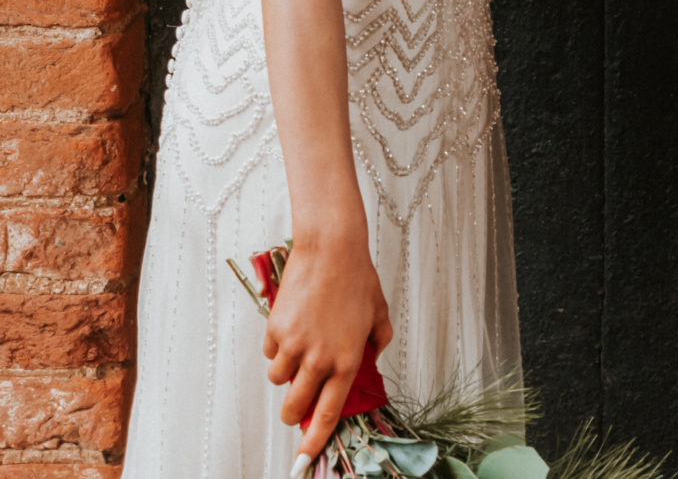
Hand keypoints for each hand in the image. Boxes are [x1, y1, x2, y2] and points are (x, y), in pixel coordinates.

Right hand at [263, 225, 391, 455]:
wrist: (331, 248)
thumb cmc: (357, 277)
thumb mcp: (379, 312)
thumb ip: (378, 341)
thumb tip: (371, 357)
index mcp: (347, 361)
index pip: (329, 415)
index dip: (314, 442)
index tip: (304, 459)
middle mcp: (319, 360)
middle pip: (294, 408)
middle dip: (292, 413)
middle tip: (296, 404)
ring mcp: (295, 346)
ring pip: (278, 381)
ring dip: (286, 373)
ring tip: (299, 349)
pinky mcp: (276, 330)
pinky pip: (270, 353)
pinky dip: (277, 348)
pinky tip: (292, 327)